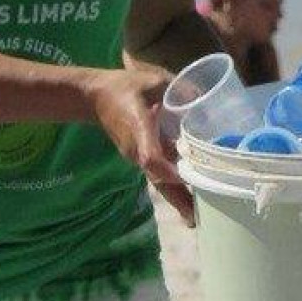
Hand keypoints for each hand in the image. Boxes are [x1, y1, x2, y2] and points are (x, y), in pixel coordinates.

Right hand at [88, 67, 195, 226]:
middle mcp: (137, 149)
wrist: (95, 96)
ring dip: (177, 196)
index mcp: (139, 128)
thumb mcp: (152, 81)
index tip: (182, 181)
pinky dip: (173, 186)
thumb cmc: (125, 87)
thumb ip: (179, 88)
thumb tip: (206, 97)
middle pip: (158, 178)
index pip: (150, 155)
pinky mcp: (139, 157)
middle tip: (196, 219)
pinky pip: (158, 174)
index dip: (165, 169)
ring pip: (159, 180)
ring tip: (198, 214)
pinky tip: (191, 195)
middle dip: (176, 198)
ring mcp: (136, 156)